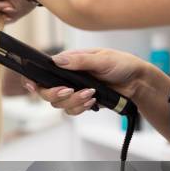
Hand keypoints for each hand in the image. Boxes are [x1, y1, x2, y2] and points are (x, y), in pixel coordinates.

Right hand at [22, 48, 147, 115]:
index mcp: (67, 62)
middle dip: (56, 94)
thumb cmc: (122, 64)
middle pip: (45, 92)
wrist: (137, 82)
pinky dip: (80, 108)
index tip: (32, 85)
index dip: (32, 80)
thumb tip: (57, 60)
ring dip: (73, 101)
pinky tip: (92, 101)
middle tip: (69, 90)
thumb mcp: (102, 59)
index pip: (42, 71)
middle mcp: (65, 77)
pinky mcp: (80, 102)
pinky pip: (71, 111)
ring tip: (91, 94)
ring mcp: (72, 91)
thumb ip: (79, 61)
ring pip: (58, 104)